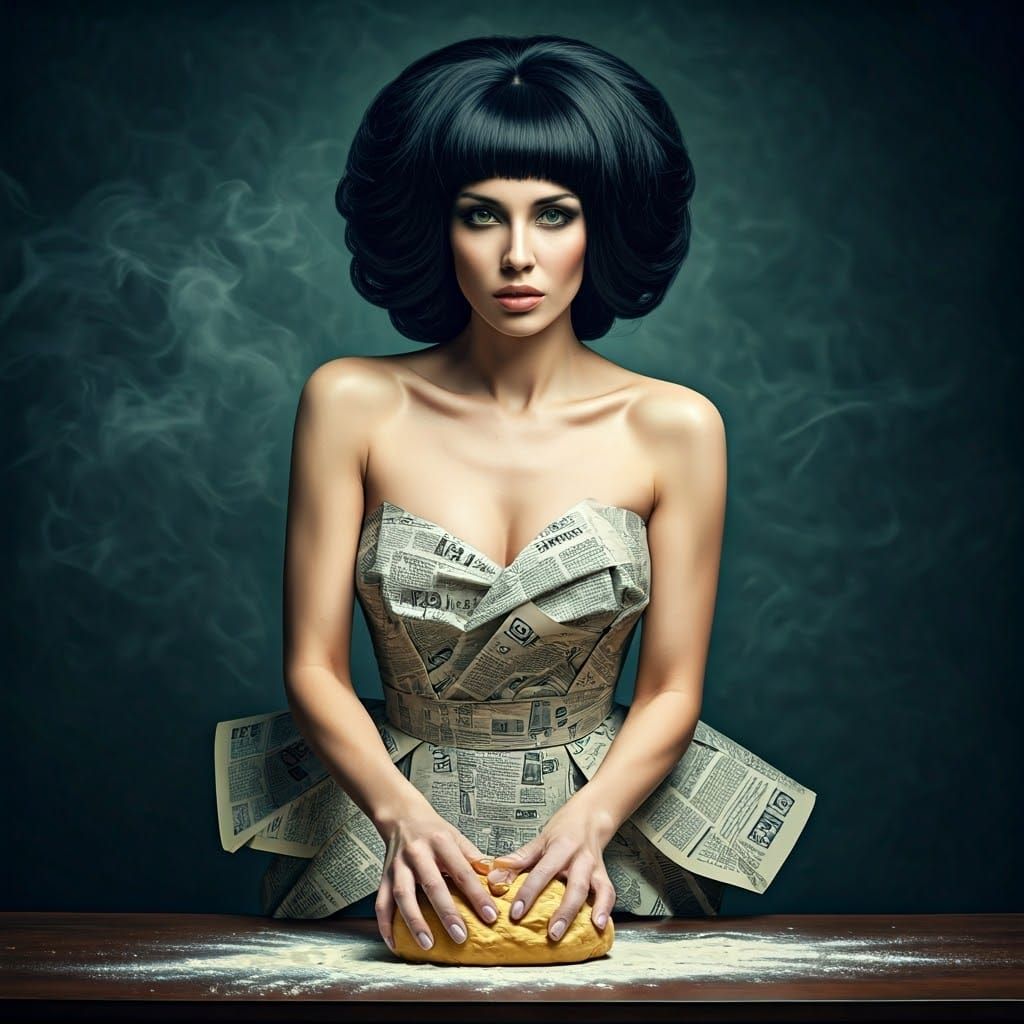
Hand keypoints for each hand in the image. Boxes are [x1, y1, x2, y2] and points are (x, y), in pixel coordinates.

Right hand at [375, 797, 499, 952]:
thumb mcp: (457, 836)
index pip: (462, 871)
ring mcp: (398, 866)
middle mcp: (418, 853)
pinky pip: (381, 903)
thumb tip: (497, 881)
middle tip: (461, 937)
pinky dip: (385, 925)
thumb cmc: (434, 831)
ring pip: (403, 895)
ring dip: (415, 921)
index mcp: (441, 842)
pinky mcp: (383, 876)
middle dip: (447, 913)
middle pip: (432, 885)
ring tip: (428, 944)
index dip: (477, 895)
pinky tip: (394, 943)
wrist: (401, 816)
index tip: (490, 916)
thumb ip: (475, 858)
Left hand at [485, 800, 615, 941]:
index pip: (542, 872)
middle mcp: (580, 858)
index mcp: (560, 848)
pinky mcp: (604, 874)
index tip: (516, 913)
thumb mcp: (539, 840)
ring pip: (596, 889)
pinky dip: (606, 909)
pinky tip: (601, 926)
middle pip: (574, 885)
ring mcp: (594, 867)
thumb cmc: (562, 830)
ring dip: (590, 911)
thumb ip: (518, 860)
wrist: (591, 816)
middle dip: (564, 911)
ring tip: (582, 932)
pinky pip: (609, 893)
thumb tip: (493, 879)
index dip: (528, 893)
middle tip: (551, 933)